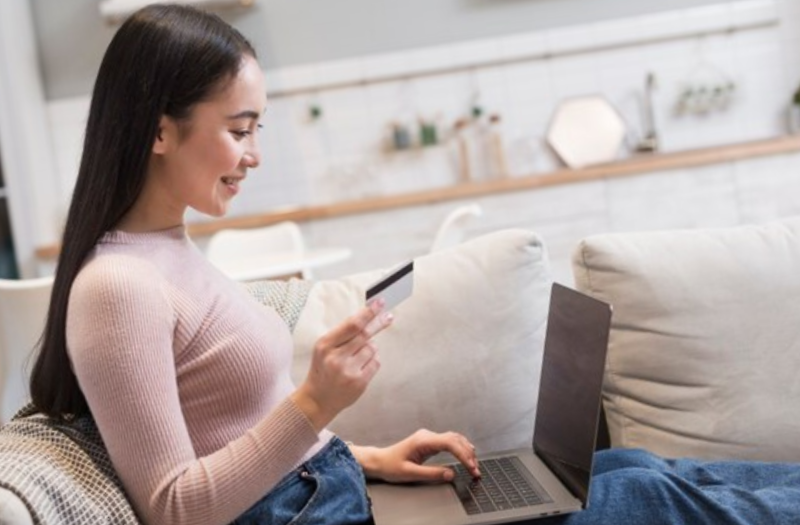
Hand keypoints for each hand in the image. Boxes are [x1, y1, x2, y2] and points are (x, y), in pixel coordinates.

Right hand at [292, 299, 393, 431]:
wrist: (317, 399)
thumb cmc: (323, 369)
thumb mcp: (324, 348)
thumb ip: (343, 334)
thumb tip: (368, 316)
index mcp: (325, 345)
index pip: (352, 324)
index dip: (368, 312)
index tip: (380, 302)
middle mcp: (336, 357)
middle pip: (365, 334)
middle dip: (379, 323)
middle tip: (389, 316)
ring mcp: (348, 371)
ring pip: (372, 348)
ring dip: (370, 348)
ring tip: (357, 357)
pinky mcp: (359, 382)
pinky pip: (376, 362)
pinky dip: (372, 360)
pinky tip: (361, 367)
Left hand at [351, 429, 480, 482]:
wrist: (380, 461)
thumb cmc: (391, 466)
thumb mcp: (410, 473)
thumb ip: (432, 473)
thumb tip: (451, 474)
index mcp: (423, 440)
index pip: (450, 443)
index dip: (463, 454)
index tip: (471, 467)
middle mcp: (427, 435)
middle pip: (455, 439)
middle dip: (468, 454)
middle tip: (476, 470)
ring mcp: (429, 437)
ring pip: (454, 438)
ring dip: (466, 450)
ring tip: (474, 465)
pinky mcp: (430, 441)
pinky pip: (449, 441)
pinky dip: (460, 448)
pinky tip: (466, 454)